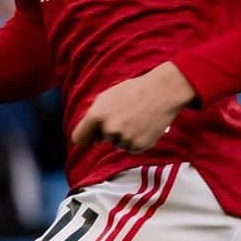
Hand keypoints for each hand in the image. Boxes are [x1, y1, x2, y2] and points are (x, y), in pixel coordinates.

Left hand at [71, 61, 195, 152]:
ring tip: (136, 119)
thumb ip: (94, 116)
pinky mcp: (138, 146)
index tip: (89, 138)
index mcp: (97, 115)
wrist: (161, 92)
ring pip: (117, 144)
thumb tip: (91, 136)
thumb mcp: (107, 97)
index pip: (79, 138)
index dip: (85, 138)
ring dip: (124, 136)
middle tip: (125, 116)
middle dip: (109, 131)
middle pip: (101, 139)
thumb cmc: (133, 91)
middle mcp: (108, 129)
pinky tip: (143, 126)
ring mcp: (124, 138)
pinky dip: (136, 140)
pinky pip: (131, 148)